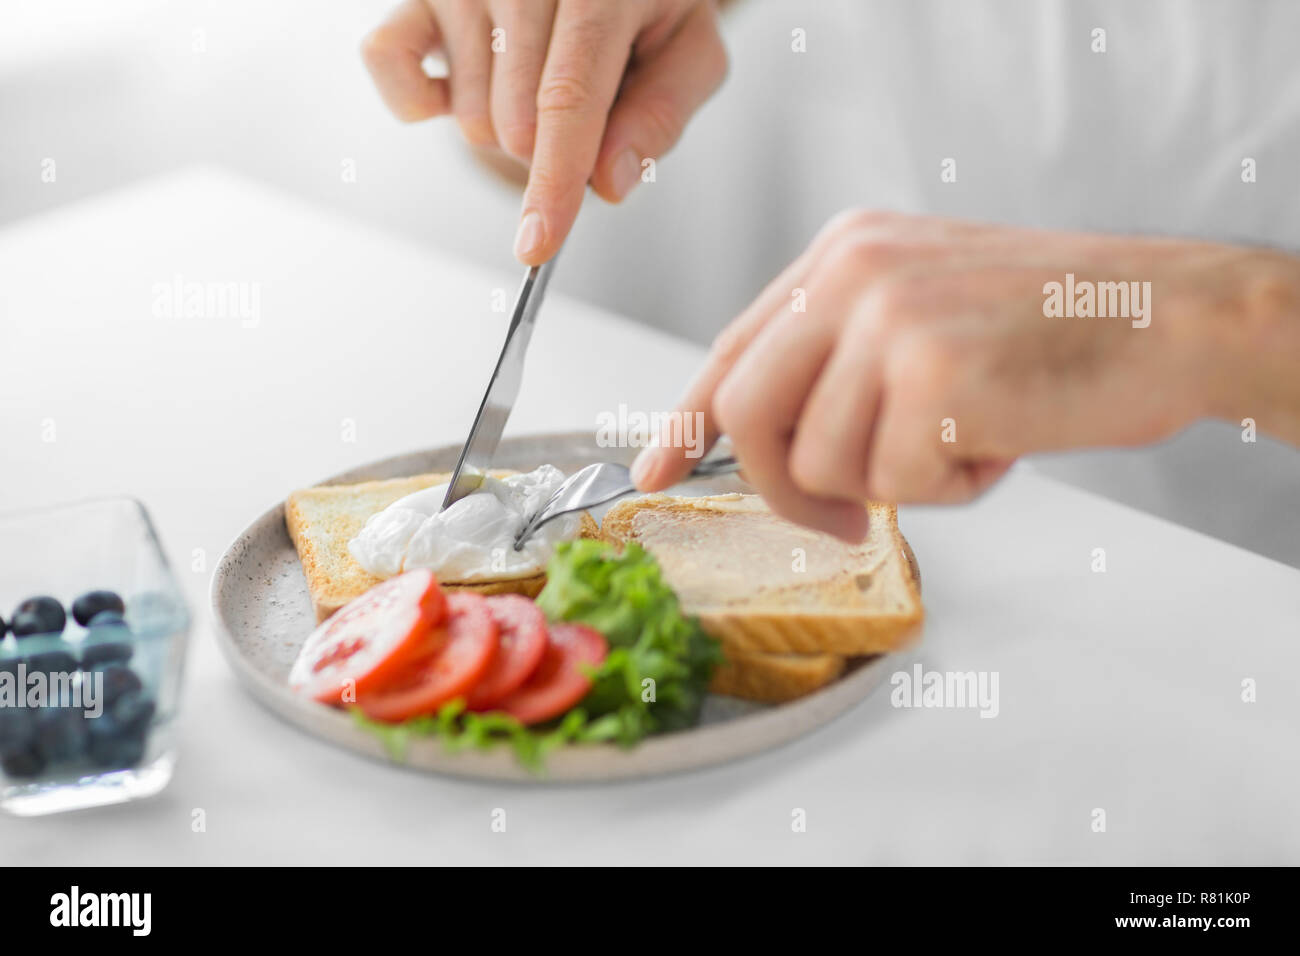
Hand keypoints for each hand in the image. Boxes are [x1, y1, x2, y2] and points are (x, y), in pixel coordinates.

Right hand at [362, 0, 726, 263]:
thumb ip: (661, 116)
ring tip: (538, 75)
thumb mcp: (688, 50)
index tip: (537, 244)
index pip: (568, 97)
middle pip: (517, 123)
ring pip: (470, 115)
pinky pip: (389, 67)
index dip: (554, 180)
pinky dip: (419, 101)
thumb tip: (607, 183)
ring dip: (507, 129)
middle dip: (552, 154)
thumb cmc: (645, 6)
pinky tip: (462, 87)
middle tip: (583, 111)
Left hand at [631, 210, 1299, 539]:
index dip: (686, 419)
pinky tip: (1001, 438)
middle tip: (838, 519)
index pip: (731, 347)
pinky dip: (949, 485)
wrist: (1174, 313)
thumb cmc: (1053, 326)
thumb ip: (844, 362)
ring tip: (967, 438)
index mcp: (842, 254)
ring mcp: (889, 319)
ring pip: (823, 463)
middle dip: (787, 489)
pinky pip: (897, 480)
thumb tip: (780, 447)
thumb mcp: (925, 309)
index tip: (657, 469)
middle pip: (747, 414)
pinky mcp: (933, 373)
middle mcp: (852, 273)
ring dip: (895, 482)